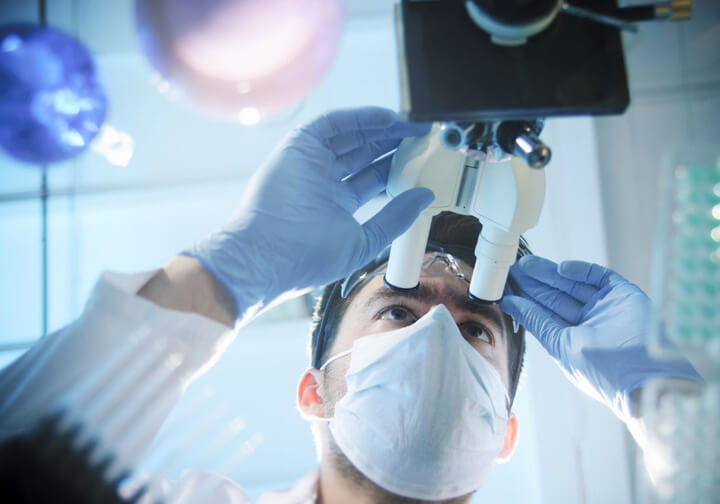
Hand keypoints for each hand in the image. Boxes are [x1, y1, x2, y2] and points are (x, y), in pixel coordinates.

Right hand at [186, 107, 433, 322]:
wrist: (268, 253)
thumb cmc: (308, 257)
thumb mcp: (364, 240)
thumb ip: (395, 218)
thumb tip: (425, 197)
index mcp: (336, 205)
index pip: (372, 179)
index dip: (397, 168)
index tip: (422, 162)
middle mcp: (324, 181)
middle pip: (365, 154)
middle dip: (393, 145)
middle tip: (421, 138)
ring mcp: (311, 162)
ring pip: (352, 136)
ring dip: (381, 129)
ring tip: (411, 126)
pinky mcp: (299, 145)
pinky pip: (333, 124)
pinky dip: (360, 118)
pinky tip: (388, 119)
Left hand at [500, 256, 701, 421]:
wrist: (649, 376)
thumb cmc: (604, 371)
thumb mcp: (562, 346)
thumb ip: (538, 322)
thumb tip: (511, 304)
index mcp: (574, 341)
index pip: (544, 315)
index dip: (524, 300)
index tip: (504, 286)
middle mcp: (590, 324)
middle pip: (556, 297)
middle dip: (534, 283)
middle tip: (513, 269)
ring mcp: (607, 308)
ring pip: (573, 285)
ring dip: (550, 274)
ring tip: (526, 264)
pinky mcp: (624, 295)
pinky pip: (599, 277)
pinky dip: (581, 271)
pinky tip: (561, 269)